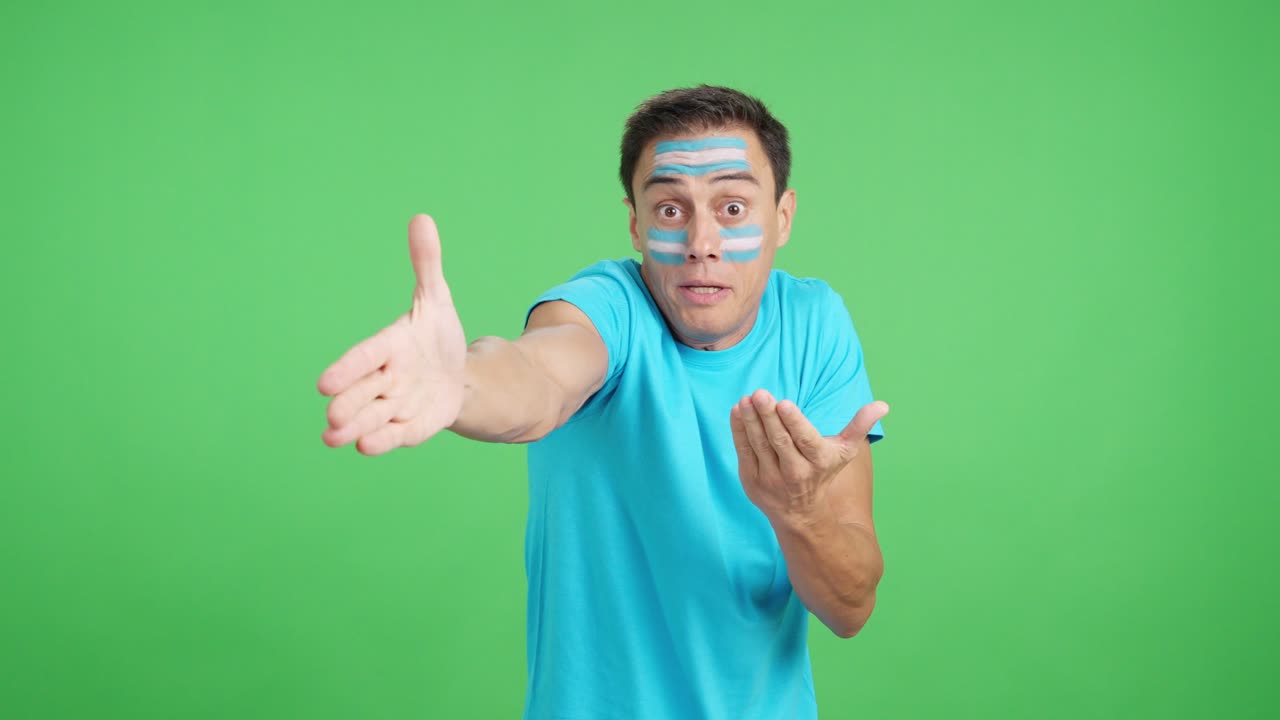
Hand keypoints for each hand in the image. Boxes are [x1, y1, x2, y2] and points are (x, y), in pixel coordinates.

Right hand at [317, 214, 466, 454]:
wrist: (459, 374)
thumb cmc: (436, 337)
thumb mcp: (436, 300)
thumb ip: (426, 264)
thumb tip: (422, 219)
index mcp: (389, 345)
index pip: (365, 356)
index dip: (348, 368)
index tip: (324, 382)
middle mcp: (386, 377)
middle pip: (362, 391)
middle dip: (348, 403)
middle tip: (331, 416)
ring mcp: (396, 403)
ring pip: (372, 417)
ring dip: (355, 427)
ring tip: (334, 438)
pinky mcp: (411, 426)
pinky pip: (396, 435)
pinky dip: (383, 441)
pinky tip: (366, 448)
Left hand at [730, 389, 888, 522]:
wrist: (800, 513)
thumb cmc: (823, 472)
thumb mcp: (844, 452)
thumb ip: (860, 426)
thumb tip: (883, 405)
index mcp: (818, 462)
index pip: (804, 440)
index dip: (794, 422)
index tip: (784, 403)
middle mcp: (795, 473)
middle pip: (779, 441)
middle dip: (768, 417)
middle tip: (760, 393)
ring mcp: (771, 479)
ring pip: (759, 445)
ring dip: (751, 421)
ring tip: (746, 399)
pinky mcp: (752, 481)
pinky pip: (744, 452)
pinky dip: (739, 431)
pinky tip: (737, 410)